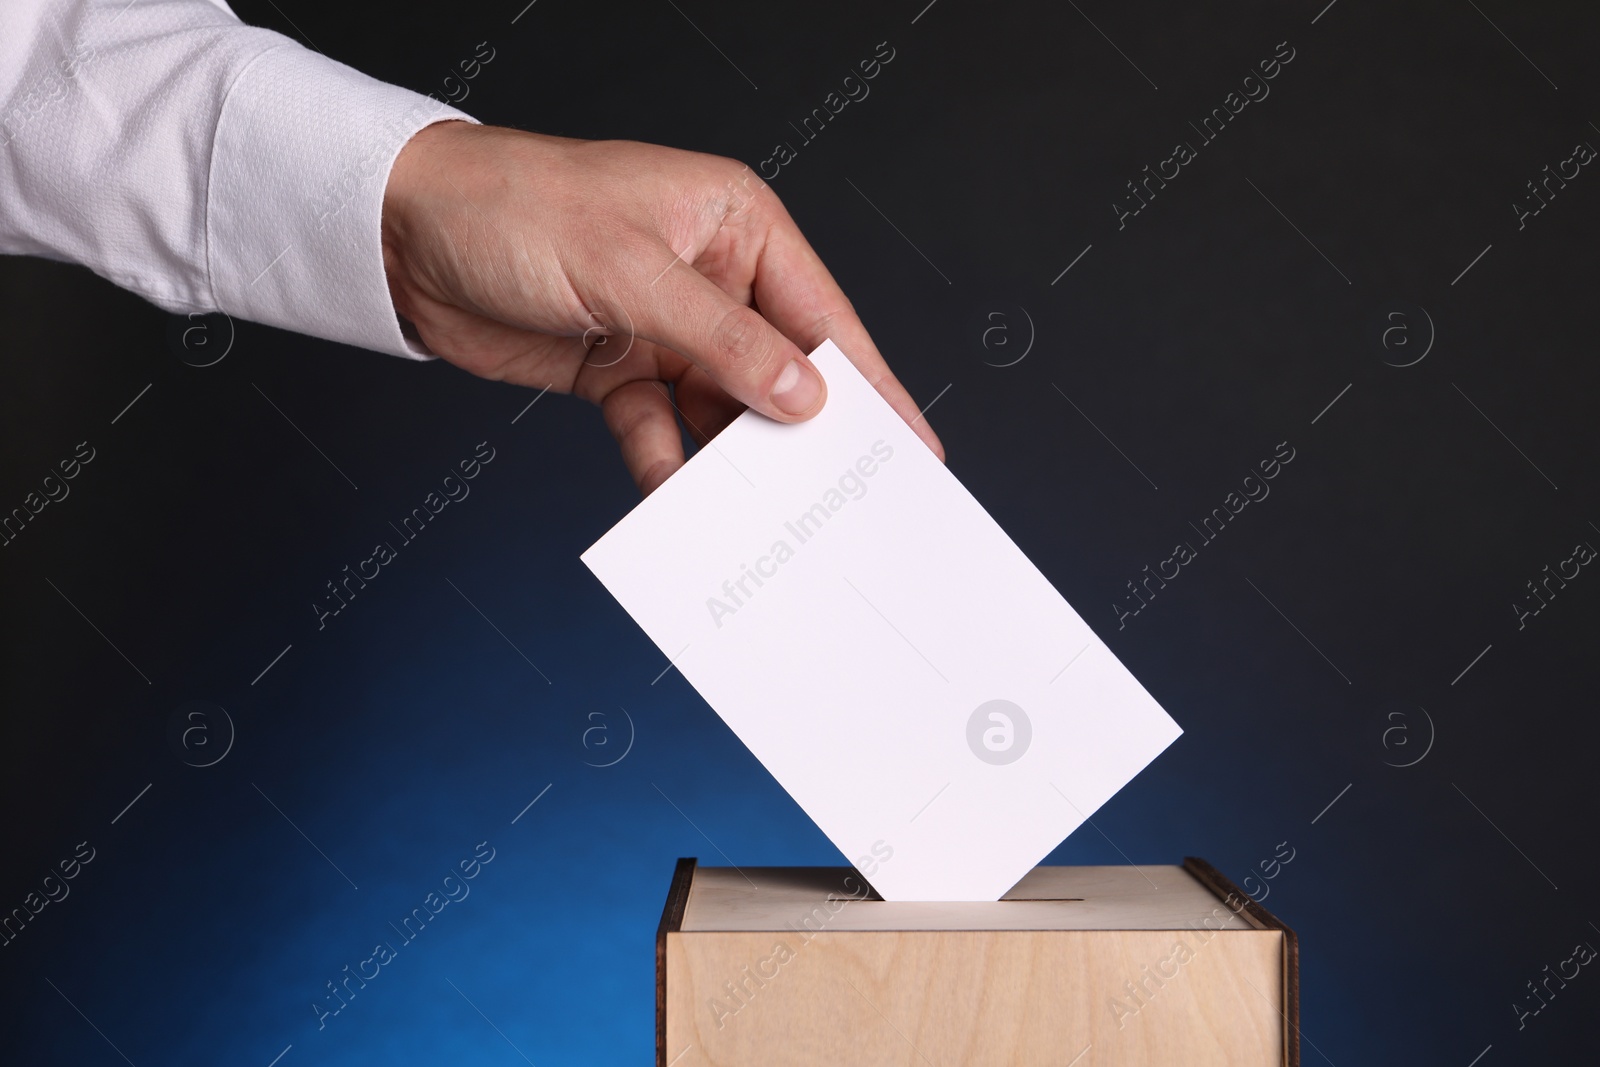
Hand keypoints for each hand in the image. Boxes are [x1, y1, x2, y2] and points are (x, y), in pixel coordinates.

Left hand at [380, 121, 943, 493]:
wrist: (401, 234)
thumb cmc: (513, 207)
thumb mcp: (628, 268)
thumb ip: (721, 339)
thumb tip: (803, 394)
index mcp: (735, 224)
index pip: (823, 312)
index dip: (870, 382)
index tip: (910, 444)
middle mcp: (712, 277)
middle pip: (781, 369)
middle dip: (804, 431)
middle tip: (840, 497)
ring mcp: (667, 328)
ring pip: (723, 410)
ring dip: (732, 460)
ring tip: (757, 513)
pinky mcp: (621, 370)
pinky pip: (661, 432)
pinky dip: (664, 466)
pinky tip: (671, 499)